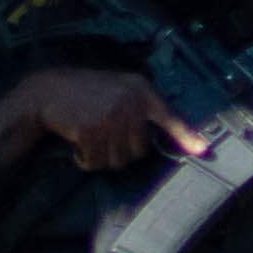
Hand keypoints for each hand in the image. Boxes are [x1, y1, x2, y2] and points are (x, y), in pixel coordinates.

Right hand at [0, 64, 180, 174]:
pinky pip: (96, 162)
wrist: (48, 91)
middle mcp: (129, 102)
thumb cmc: (86, 93)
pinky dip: (85, 160)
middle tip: (103, 137)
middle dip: (120, 151)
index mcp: (140, 90)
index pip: (168, 117)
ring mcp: (110, 116)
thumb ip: (139, 109)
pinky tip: (77, 145)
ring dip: (101, 158)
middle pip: (138, 151)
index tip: (203, 150)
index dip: (186, 136)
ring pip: (117, 161)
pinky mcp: (91, 130)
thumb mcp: (119, 89)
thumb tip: (152, 142)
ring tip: (89, 138)